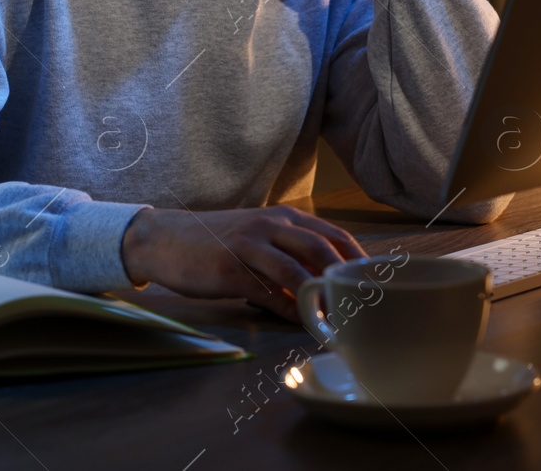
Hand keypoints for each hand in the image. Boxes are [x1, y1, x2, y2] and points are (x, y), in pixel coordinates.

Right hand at [120, 205, 367, 321]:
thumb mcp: (258, 237)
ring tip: (338, 320)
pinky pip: (267, 292)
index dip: (358, 258)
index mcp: (283, 217)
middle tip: (366, 304)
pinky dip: (288, 310)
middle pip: (321, 248)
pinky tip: (300, 323)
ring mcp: (249, 245)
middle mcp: (270, 225)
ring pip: (296, 270)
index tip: (376, 283)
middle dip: (347, 278)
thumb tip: (325, 282)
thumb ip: (290, 253)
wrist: (164, 239)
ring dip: (320, 298)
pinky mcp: (230, 268)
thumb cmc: (216, 242)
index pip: (333, 234)